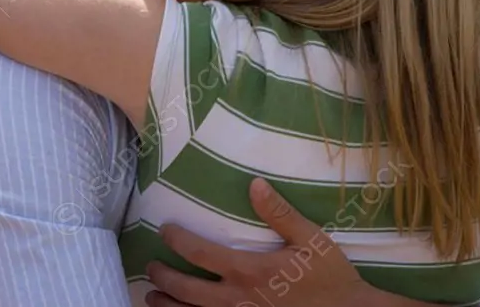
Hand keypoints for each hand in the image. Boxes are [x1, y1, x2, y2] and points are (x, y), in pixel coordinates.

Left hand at [145, 178, 395, 306]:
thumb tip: (255, 184)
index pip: (201, 253)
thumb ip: (280, 213)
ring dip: (168, 306)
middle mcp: (238, 299)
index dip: (178, 241)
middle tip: (149, 268)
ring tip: (151, 298)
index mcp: (249, 271)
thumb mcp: (310, 239)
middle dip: (163, 278)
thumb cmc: (330, 277)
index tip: (164, 230)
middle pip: (187, 290)